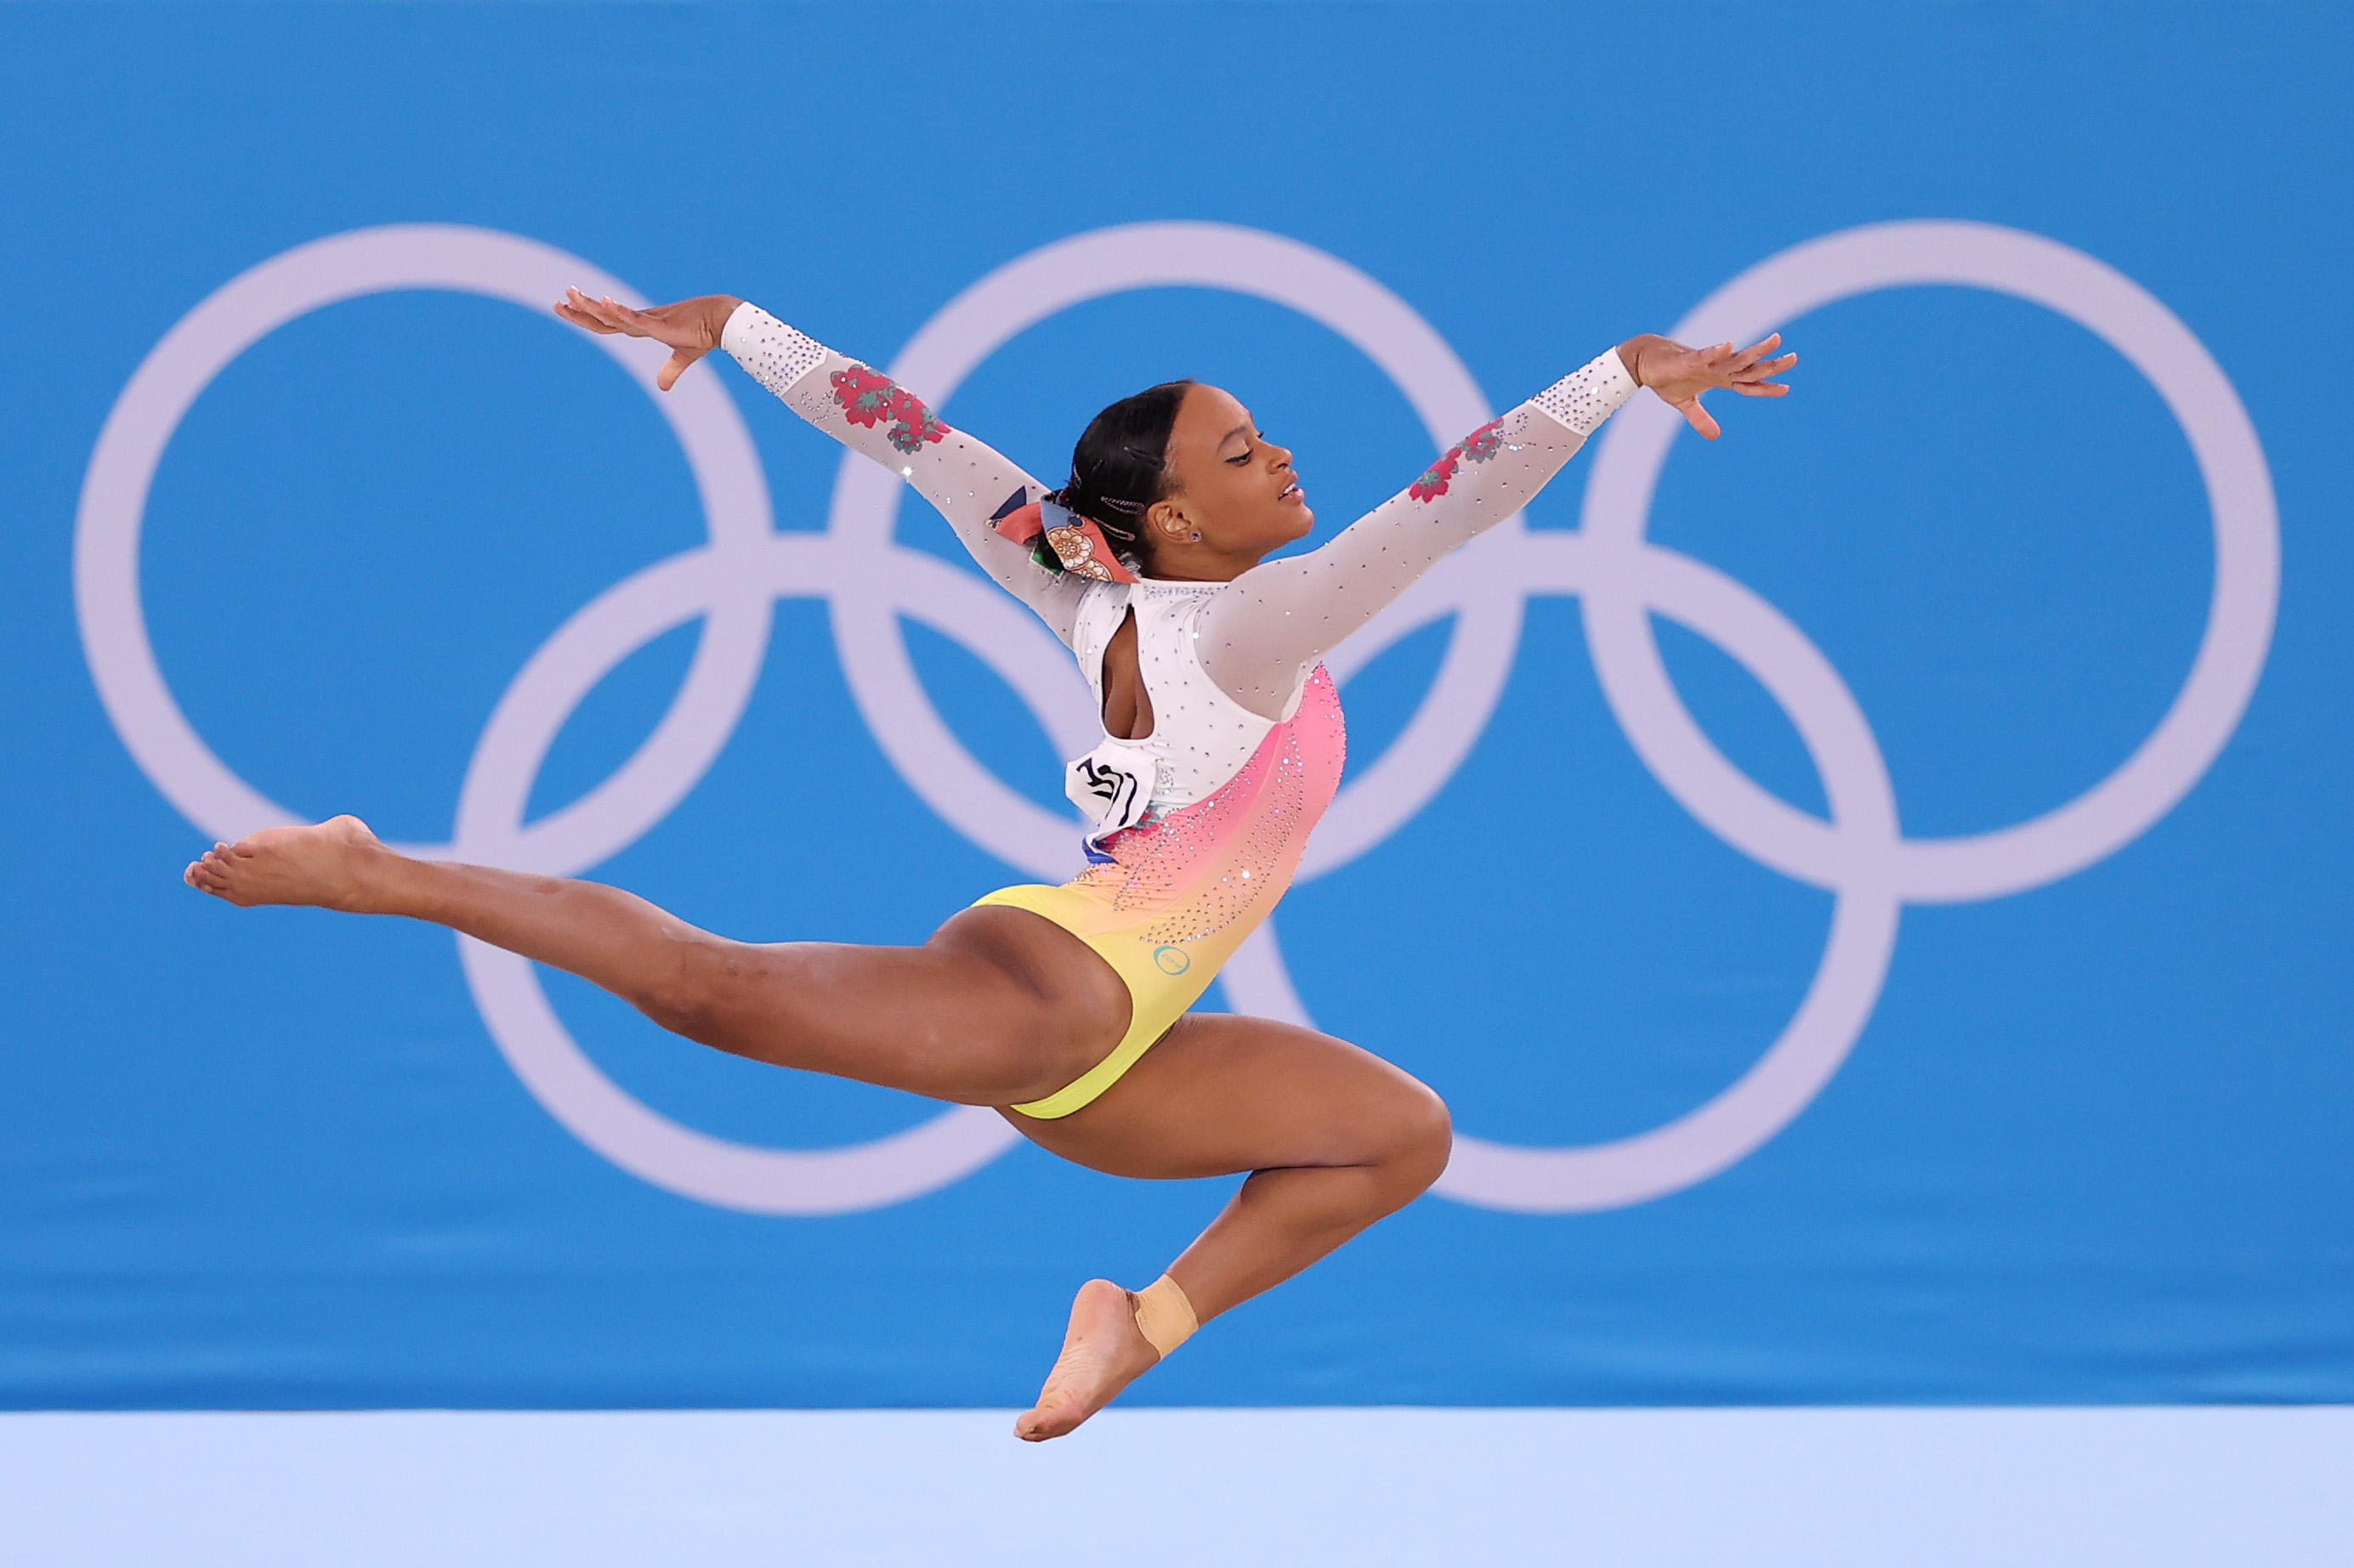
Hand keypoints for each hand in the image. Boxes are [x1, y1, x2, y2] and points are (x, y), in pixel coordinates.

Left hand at [553, 288, 743, 390]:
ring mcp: (649, 321)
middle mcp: (640, 322)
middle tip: (558, 301)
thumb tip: (662, 387)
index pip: (607, 323)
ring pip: (613, 314)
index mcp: (642, 327)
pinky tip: (604, 302)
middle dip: (579, 309)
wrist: (721, 322)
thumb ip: (671, 370)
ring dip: (591, 305)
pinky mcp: (660, 325)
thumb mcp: (684, 356)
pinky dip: (619, 311)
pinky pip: (635, 318)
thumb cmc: (703, 334)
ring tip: (571, 293)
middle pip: (603, 318)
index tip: (566, 306)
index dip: (586, 317)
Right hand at [1616, 333, 1795, 439]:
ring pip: (1736, 358)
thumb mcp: (1684, 404)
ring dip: (1756, 351)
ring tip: (1775, 340)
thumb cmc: (1666, 378)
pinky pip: (1706, 355)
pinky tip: (1729, 345)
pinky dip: (1717, 351)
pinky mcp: (1689, 359)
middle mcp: (1718, 369)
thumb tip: (1716, 436)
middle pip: (1750, 368)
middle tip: (1794, 358)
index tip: (1786, 388)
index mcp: (1719, 379)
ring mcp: (1707, 363)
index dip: (1765, 387)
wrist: (1644, 362)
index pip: (1747, 384)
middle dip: (1772, 364)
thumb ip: (1701, 419)